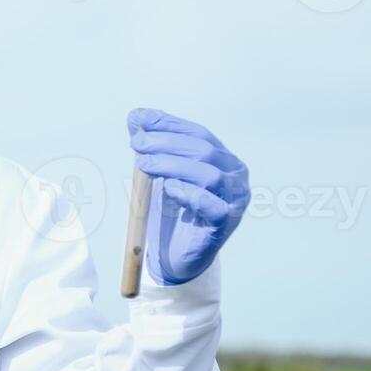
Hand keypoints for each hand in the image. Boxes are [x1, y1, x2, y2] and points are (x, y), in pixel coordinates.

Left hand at [127, 108, 249, 285]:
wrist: (177, 255)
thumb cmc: (172, 211)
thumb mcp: (159, 174)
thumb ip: (152, 147)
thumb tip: (135, 115)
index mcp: (223, 159)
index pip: (198, 133)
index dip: (169, 124)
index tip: (140, 119)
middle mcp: (235, 176)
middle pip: (204, 151)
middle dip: (166, 143)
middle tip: (137, 143)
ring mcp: (235, 201)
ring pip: (210, 175)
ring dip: (173, 166)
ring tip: (144, 165)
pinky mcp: (226, 225)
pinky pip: (213, 206)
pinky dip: (190, 194)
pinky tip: (169, 189)